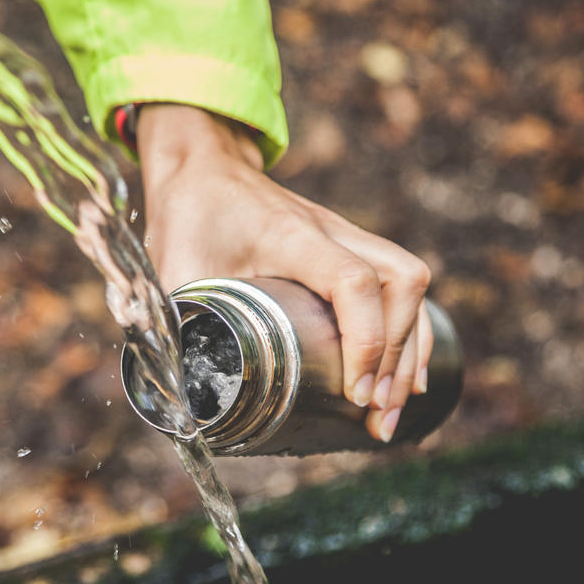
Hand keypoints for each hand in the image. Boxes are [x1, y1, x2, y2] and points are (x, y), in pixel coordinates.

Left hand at [136, 104, 431, 441]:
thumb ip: (173, 327)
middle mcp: (330, 231)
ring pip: (410, 281)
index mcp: (290, 235)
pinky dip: (411, 333)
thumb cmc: (188, 214)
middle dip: (397, 357)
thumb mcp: (173, 268)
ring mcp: (347, 236)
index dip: (366, 341)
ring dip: (409, 350)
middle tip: (376, 418)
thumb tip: (176, 399)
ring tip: (388, 413)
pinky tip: (406, 379)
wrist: (204, 166)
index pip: (353, 281)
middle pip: (401, 282)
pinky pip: (403, 283)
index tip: (355, 395)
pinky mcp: (351, 247)